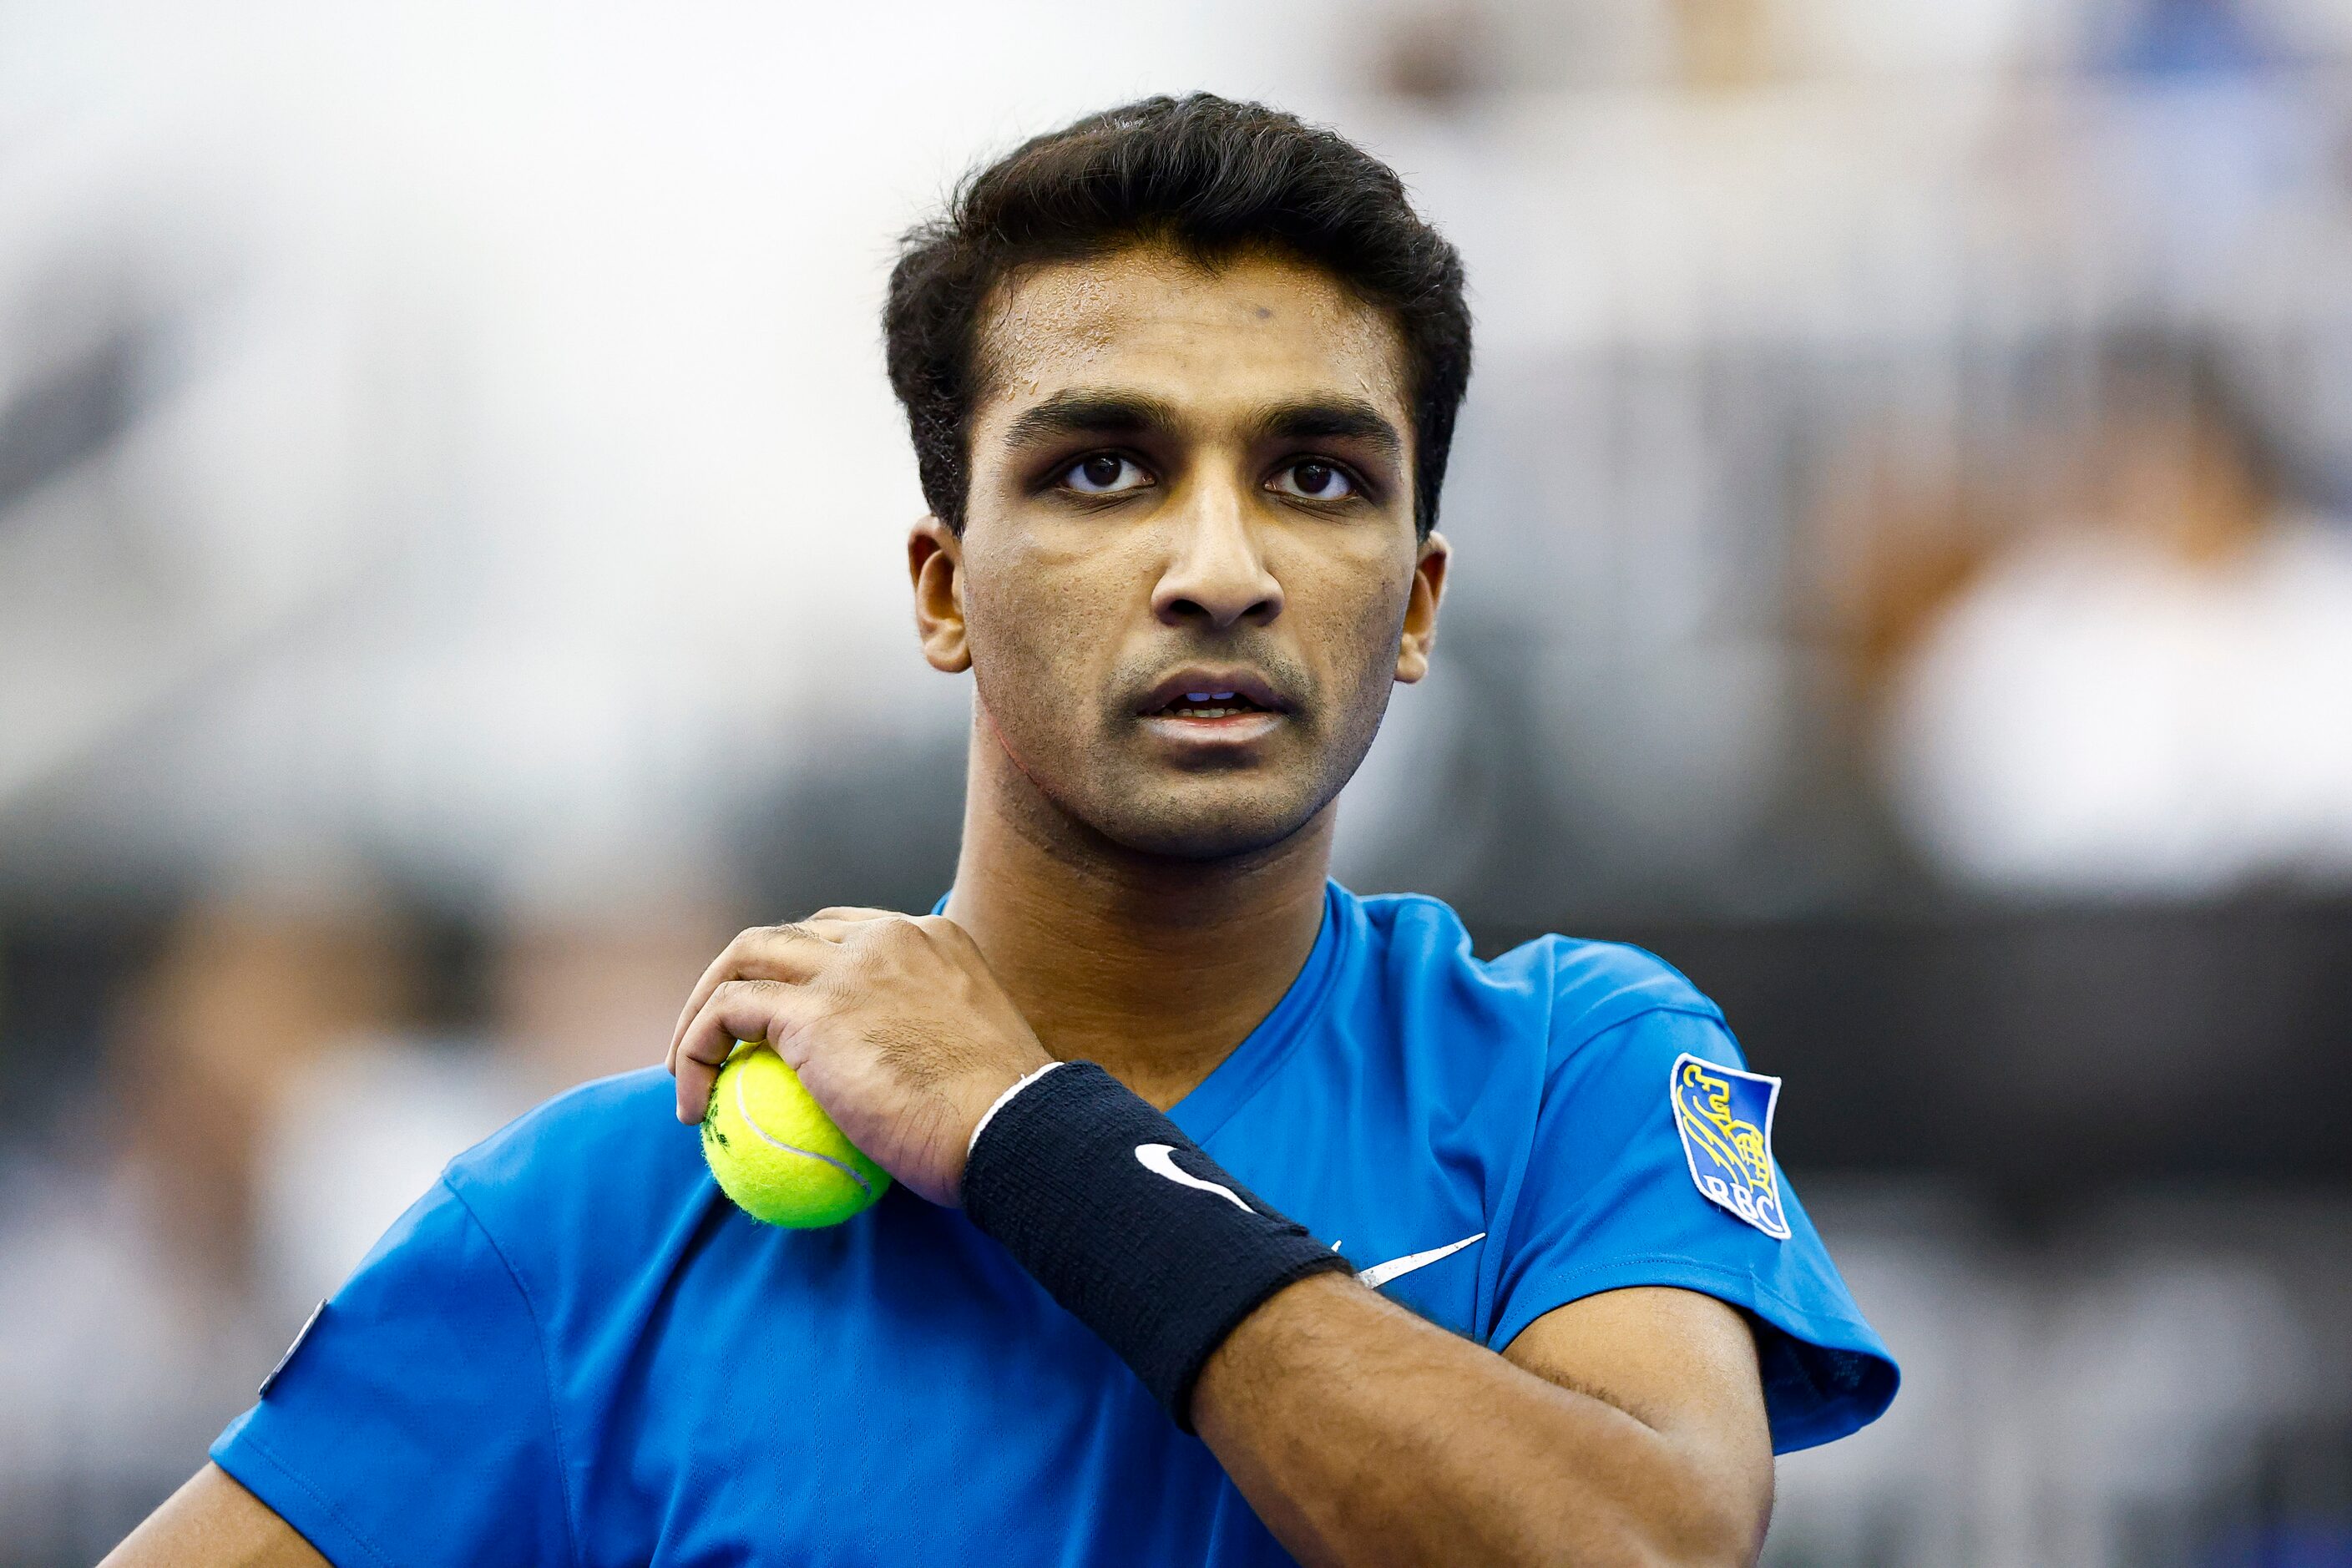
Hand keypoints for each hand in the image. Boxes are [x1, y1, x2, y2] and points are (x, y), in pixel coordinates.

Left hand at [665, 908, 1053, 1206]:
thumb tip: (898, 1092)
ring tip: (689, 1072)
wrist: (1015, 1130)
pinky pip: (725, 1014)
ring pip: (742, 959)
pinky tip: (695, 1109)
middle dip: (738, 980)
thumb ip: (929, 1046)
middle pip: (785, 936)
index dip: (797, 971)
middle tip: (721, 1045)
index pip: (842, 933)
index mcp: (932, 937)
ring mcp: (850, 966)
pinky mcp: (815, 1010)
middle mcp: (888, 936)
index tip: (779, 1028)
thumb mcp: (973, 1059)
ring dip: (701, 1012)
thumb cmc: (1004, 1122)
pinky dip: (695, 1052)